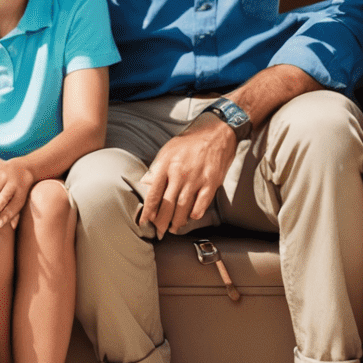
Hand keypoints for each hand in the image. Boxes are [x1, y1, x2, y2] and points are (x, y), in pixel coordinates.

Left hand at [137, 116, 237, 234]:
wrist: (217, 131)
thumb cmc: (191, 141)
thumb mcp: (168, 149)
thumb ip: (157, 168)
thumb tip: (146, 185)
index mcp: (166, 165)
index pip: (154, 194)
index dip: (148, 211)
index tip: (145, 222)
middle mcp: (180, 173)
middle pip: (167, 205)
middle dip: (161, 222)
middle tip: (159, 232)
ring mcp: (196, 178)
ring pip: (183, 208)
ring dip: (177, 222)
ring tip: (173, 228)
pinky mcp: (211, 182)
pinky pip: (201, 205)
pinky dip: (194, 214)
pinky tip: (191, 216)